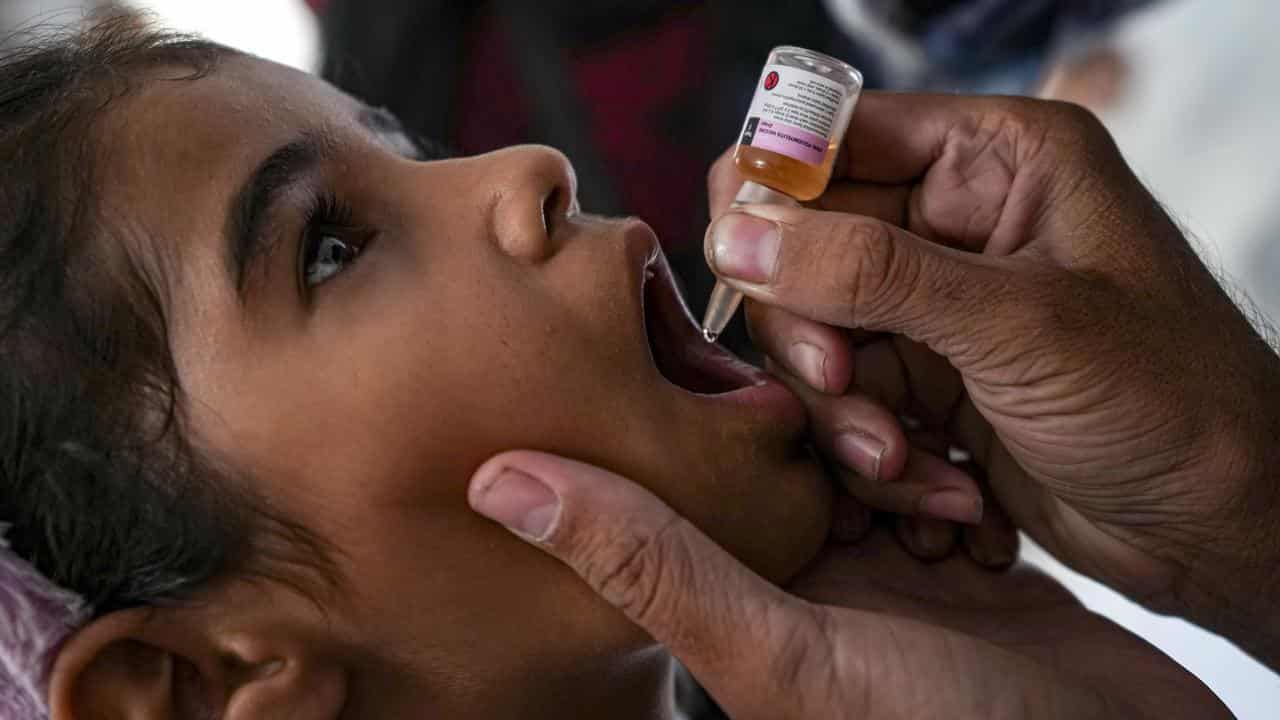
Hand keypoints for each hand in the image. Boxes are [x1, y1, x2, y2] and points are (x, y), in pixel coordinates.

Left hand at [467, 451, 1230, 718]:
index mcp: (740, 603)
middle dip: (830, 426)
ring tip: (928, 467)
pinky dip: (954, 473)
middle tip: (858, 402)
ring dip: (900, 446)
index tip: (716, 340)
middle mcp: (804, 587)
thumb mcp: (779, 650)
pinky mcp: (961, 569)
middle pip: (789, 458)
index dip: (704, 415)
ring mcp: (887, 578)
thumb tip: (495, 483)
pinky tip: (972, 484)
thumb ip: (649, 564)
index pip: (693, 483)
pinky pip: (938, 483)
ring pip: (868, 460)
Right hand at [704, 92, 1279, 663]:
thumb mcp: (1017, 323)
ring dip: (844, 415)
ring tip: (907, 467)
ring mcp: (935, 309)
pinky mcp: (927, 385)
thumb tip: (736, 235)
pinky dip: (875, 460)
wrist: (1223, 530)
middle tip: (839, 386)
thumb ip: (866, 272)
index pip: (832, 137)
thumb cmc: (1172, 402)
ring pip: (814, 339)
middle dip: (812, 333)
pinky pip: (845, 406)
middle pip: (803, 247)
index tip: (749, 266)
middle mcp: (954, 223)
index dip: (775, 194)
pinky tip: (945, 498)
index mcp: (993, 160)